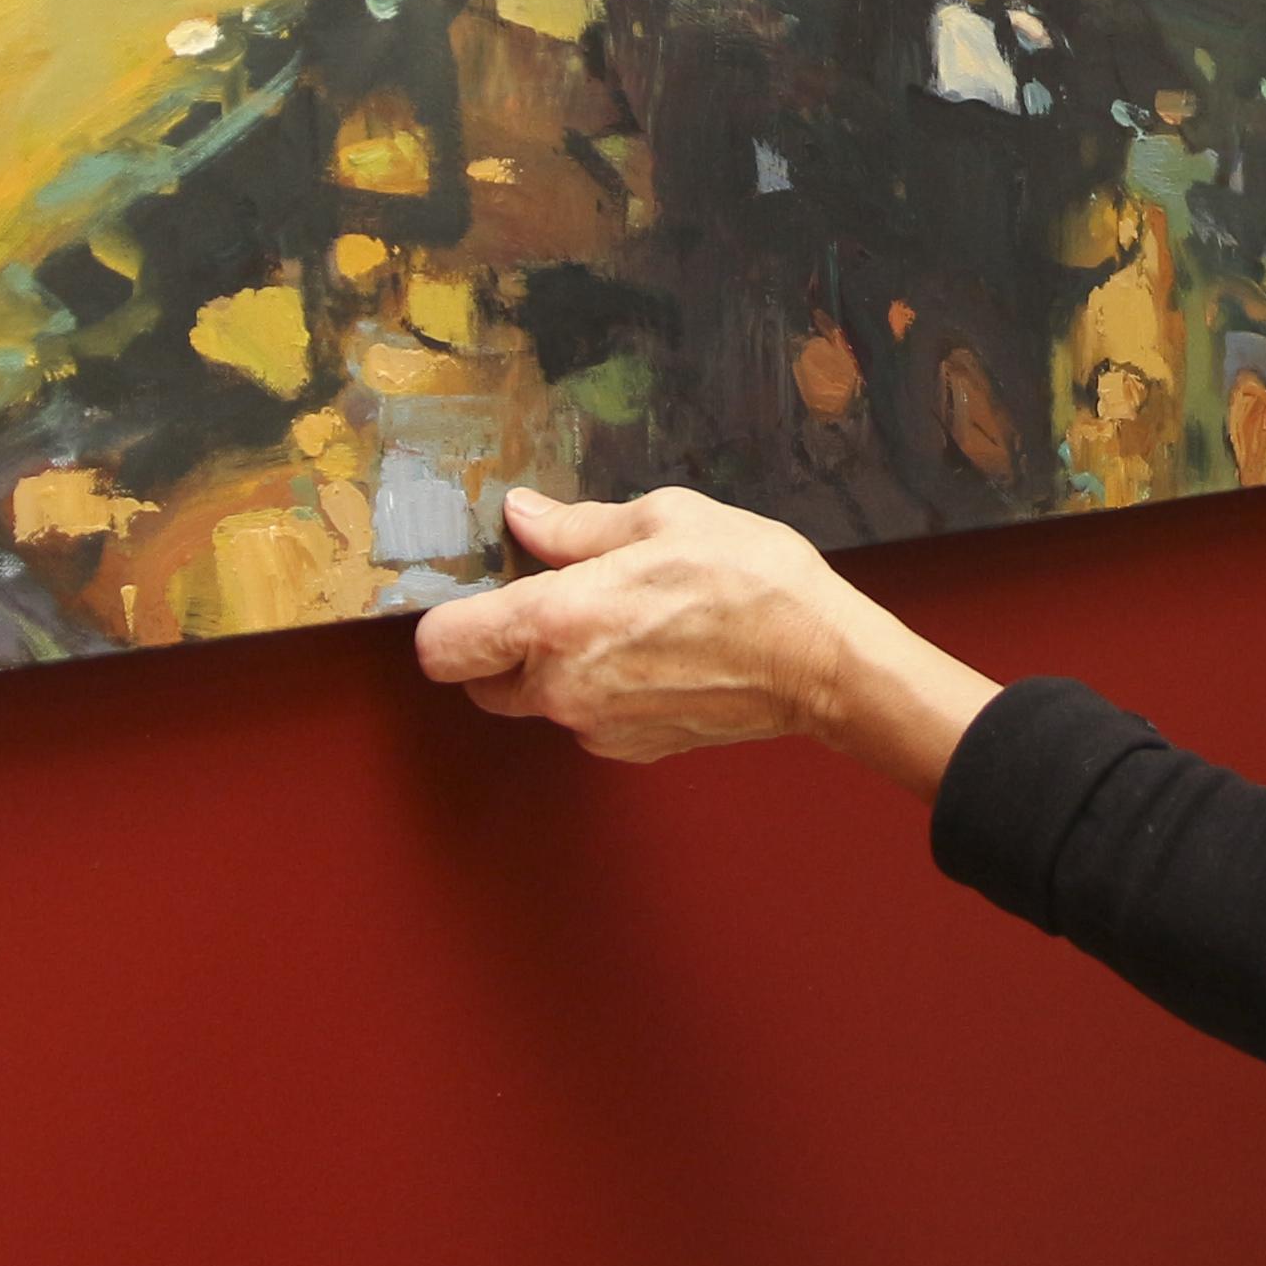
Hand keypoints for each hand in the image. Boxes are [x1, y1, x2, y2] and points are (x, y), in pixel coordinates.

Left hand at [411, 487, 1000, 793]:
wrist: (823, 663)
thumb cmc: (752, 580)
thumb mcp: (664, 519)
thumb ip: (577, 525)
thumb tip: (523, 516)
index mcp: (558, 622)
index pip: (442, 646)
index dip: (445, 619)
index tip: (473, 591)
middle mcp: (563, 687)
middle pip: (478, 681)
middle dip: (495, 645)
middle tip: (545, 600)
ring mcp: (596, 727)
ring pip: (533, 701)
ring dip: (550, 667)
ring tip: (614, 620)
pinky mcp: (630, 749)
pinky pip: (583, 719)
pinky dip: (595, 690)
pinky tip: (648, 652)